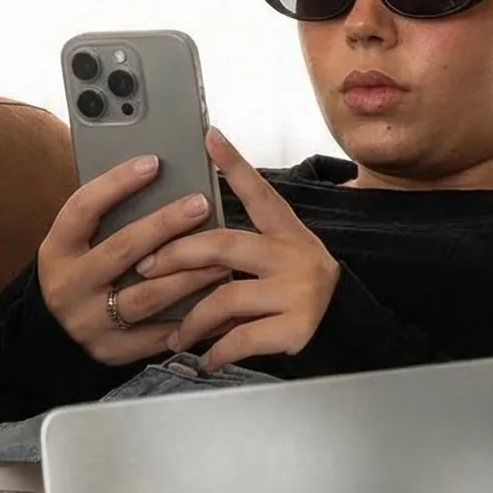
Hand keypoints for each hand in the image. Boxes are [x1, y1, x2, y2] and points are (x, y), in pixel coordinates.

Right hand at [36, 154, 233, 366]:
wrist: (53, 336)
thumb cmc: (79, 274)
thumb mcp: (76, 245)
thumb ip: (106, 219)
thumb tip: (156, 177)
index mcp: (57, 251)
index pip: (83, 208)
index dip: (116, 183)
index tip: (152, 163)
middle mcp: (69, 286)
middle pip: (122, 249)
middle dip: (166, 224)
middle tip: (201, 203)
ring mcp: (91, 322)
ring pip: (148, 295)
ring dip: (190, 274)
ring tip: (222, 255)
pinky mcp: (113, 351)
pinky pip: (159, 334)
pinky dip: (191, 316)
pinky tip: (217, 299)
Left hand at [131, 129, 341, 370]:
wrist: (346, 327)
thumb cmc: (296, 287)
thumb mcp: (280, 254)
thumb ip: (243, 244)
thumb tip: (183, 229)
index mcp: (286, 231)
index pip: (258, 191)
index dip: (234, 163)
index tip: (209, 136)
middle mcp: (293, 254)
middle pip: (223, 244)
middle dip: (176, 255)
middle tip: (146, 267)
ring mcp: (297, 291)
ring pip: (225, 296)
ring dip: (191, 319)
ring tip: (175, 333)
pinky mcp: (296, 328)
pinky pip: (241, 337)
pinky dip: (216, 350)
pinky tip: (204, 357)